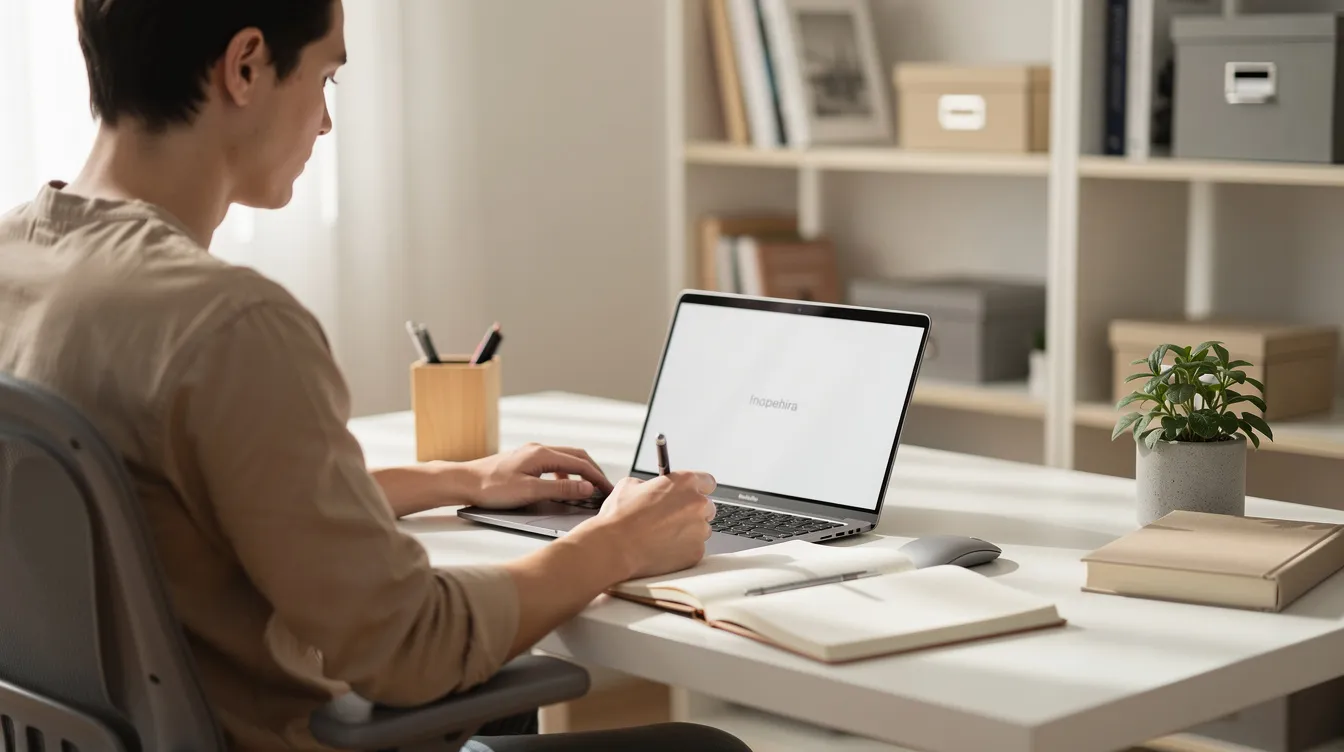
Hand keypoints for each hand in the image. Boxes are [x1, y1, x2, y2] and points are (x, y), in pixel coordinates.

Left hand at [462, 443, 613, 508]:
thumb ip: (560, 490)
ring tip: (587, 488)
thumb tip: (586, 487)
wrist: (464, 482)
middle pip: (576, 456)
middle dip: (593, 472)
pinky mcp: (524, 460)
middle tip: (604, 488)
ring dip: (579, 472)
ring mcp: (531, 453)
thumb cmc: (491, 487)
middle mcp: (538, 449)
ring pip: (565, 459)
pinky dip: (565, 474)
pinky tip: (562, 486)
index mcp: (542, 454)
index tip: (608, 490)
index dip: (597, 478)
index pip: (580, 463)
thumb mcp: (530, 491)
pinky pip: (553, 463)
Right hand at [571, 471, 716, 579]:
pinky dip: (683, 550)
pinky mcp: (696, 552)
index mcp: (684, 482)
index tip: (690, 494)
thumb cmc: (620, 517)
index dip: (697, 489)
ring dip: (689, 532)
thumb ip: (651, 484)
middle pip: (706, 507)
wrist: (614, 547)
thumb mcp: (630, 485)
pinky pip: (695, 549)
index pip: (707, 481)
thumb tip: (653, 490)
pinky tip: (663, 549)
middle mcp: (697, 504)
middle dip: (692, 512)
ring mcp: (699, 530)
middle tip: (671, 519)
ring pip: (702, 530)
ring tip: (663, 536)